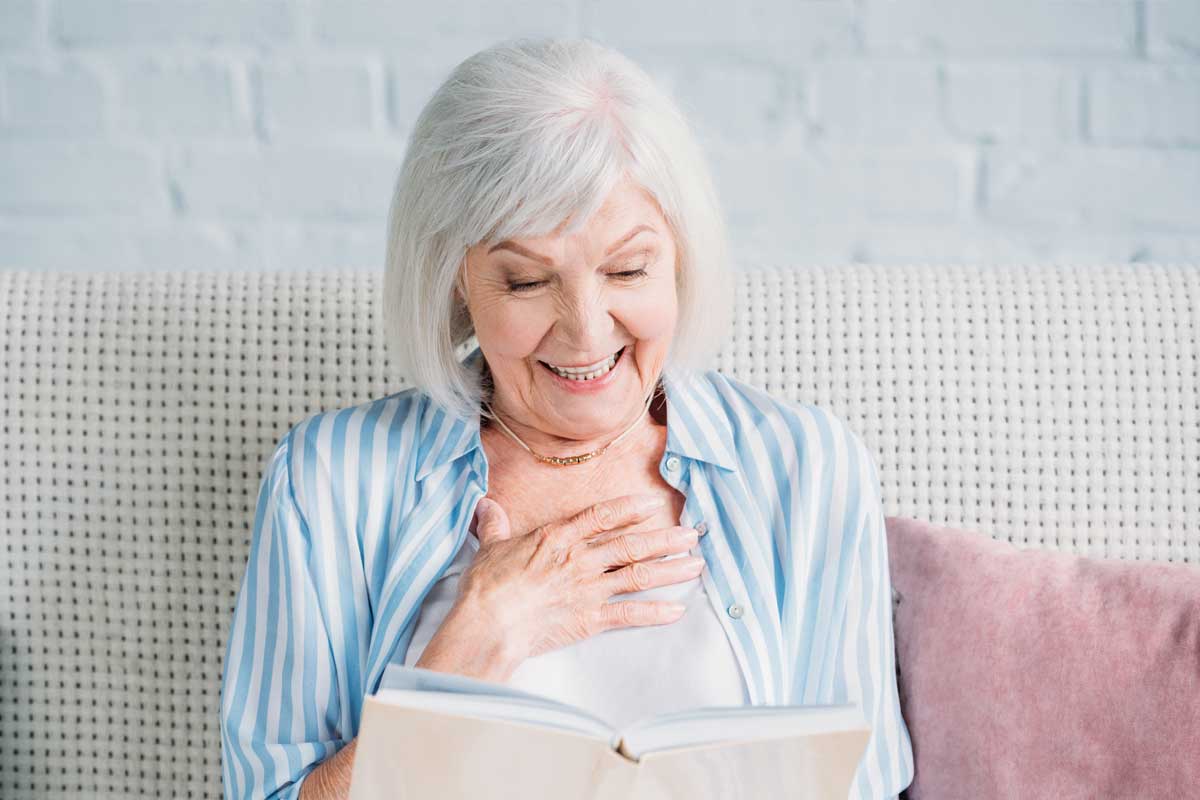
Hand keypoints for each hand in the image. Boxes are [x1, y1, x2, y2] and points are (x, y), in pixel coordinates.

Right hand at [460, 493, 706, 664]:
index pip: (601, 516)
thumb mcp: (490, 547)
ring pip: (639, 575)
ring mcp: (589, 589)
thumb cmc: (487, 586)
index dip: (629, 508)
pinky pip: (631, 615)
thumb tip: (486, 506)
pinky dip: (656, 613)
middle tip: (693, 534)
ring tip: (696, 564)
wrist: (490, 622)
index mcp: (558, 538)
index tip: (652, 503)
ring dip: (670, 569)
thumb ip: (495, 526)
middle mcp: (580, 560)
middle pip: (632, 544)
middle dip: (665, 538)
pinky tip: (678, 610)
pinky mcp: (591, 619)